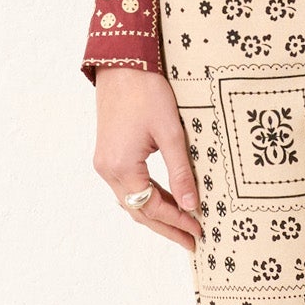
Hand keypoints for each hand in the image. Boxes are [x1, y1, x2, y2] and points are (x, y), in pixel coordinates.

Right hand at [92, 64, 203, 250]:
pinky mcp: (108, 154)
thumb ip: (180, 172)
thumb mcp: (170, 133)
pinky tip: (166, 200)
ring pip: (131, 200)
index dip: (177, 221)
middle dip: (166, 227)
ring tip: (183, 226)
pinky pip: (127, 186)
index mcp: (121, 167)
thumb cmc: (146, 91)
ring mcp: (104, 162)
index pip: (152, 207)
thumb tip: (192, 205)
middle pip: (138, 211)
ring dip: (156, 214)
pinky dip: (147, 197)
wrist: (121, 62)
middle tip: (192, 242)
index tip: (199, 231)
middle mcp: (107, 170)